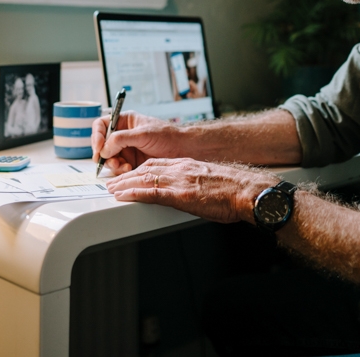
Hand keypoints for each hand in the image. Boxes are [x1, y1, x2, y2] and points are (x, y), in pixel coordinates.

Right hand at [92, 111, 191, 174]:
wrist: (183, 150)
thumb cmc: (168, 136)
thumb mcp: (143, 134)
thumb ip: (121, 139)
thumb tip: (104, 148)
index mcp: (124, 121)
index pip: (101, 125)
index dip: (97, 136)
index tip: (98, 147)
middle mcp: (123, 135)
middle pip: (102, 144)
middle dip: (104, 154)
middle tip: (108, 161)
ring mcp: (126, 149)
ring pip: (108, 158)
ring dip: (113, 164)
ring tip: (124, 166)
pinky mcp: (131, 162)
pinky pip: (118, 168)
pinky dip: (120, 170)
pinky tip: (129, 169)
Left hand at [104, 158, 278, 223]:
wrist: (248, 192)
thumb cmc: (236, 190)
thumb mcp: (212, 181)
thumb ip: (197, 183)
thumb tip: (193, 192)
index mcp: (189, 165)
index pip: (158, 164)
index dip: (140, 169)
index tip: (130, 174)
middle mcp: (181, 169)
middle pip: (147, 169)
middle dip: (127, 176)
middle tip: (114, 182)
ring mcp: (179, 181)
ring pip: (144, 179)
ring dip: (125, 184)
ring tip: (112, 190)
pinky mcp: (180, 195)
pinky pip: (151, 192)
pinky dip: (133, 193)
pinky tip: (123, 196)